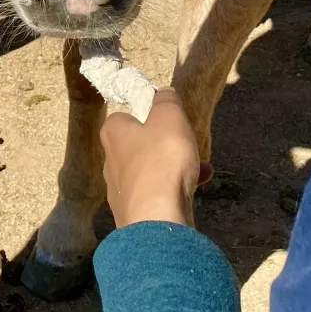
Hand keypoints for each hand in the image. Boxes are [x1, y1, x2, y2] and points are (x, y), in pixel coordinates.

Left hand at [100, 88, 199, 227]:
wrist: (157, 219)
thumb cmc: (162, 159)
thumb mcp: (169, 117)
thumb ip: (166, 101)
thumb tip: (163, 93)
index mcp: (113, 134)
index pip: (124, 117)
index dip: (146, 117)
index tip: (167, 122)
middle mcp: (110, 161)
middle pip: (140, 147)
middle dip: (166, 147)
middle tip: (187, 147)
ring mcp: (120, 191)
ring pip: (151, 172)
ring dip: (175, 169)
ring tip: (200, 169)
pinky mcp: (133, 214)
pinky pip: (156, 196)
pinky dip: (174, 191)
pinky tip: (197, 189)